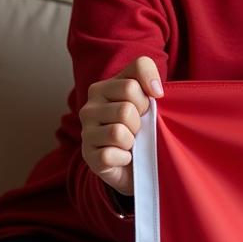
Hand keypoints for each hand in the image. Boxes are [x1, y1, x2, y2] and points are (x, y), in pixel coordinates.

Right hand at [79, 57, 163, 195]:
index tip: (152, 102)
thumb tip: (156, 91)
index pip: (132, 80)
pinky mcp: (88, 155)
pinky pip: (111, 154)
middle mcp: (89, 108)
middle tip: (139, 127)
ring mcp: (86, 132)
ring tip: (131, 142)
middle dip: (141, 121)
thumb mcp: (147, 96)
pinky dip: (124, 158)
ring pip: (118, 132)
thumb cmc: (142, 126)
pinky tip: (124, 156)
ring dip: (133, 140)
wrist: (135, 164)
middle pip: (127, 108)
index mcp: (103, 88)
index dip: (149, 94)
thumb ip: (149, 77)